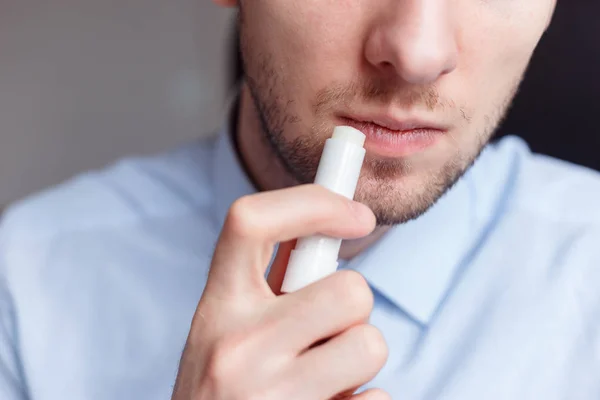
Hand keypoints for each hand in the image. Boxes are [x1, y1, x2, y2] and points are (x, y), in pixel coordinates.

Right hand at [171, 184, 389, 399]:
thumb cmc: (225, 392)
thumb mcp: (228, 332)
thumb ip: (271, 288)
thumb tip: (330, 228)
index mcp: (217, 309)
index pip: (251, 221)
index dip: (313, 202)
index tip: (357, 213)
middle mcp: (237, 348)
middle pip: (349, 290)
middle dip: (353, 311)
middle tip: (326, 333)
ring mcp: (271, 397)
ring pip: (370, 344)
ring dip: (358, 362)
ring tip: (321, 379)